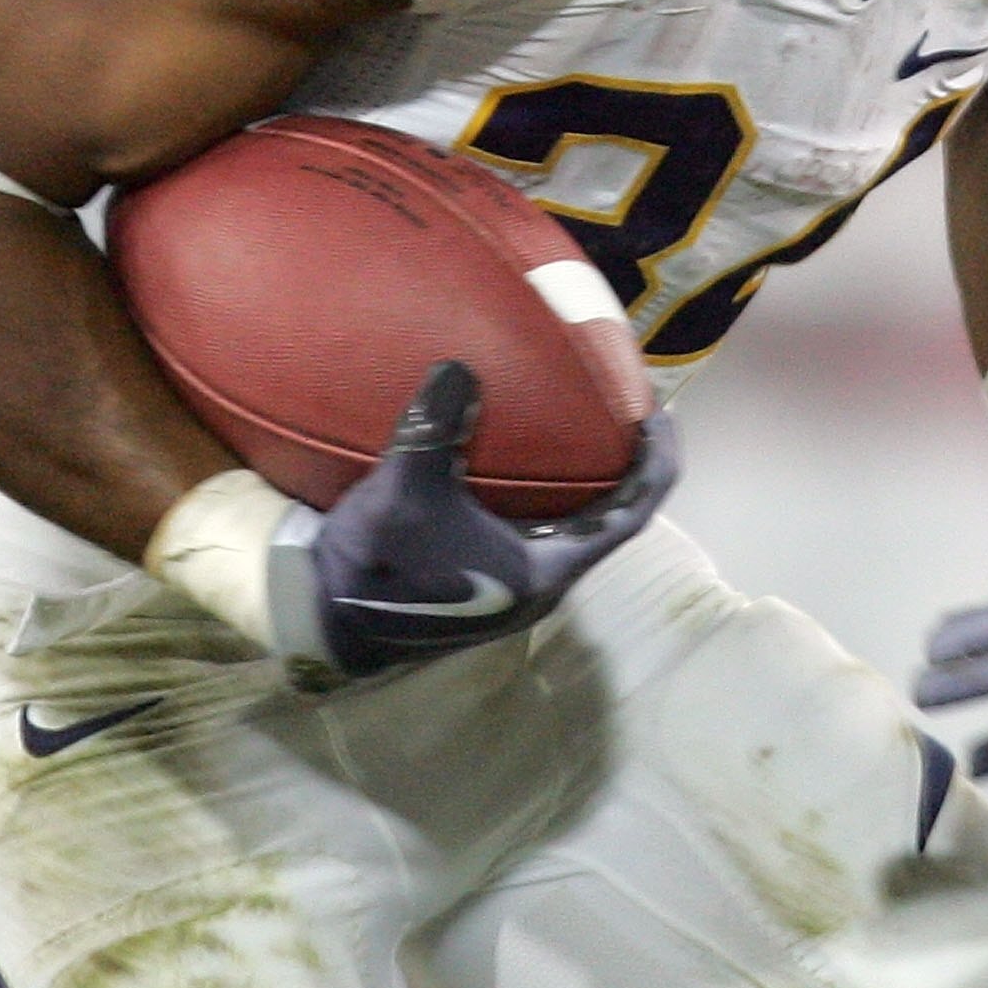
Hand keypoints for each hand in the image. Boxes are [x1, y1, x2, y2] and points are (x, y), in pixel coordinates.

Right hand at [310, 359, 675, 676]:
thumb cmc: (382, 565)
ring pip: (571, 523)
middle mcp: (542, 581)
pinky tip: (520, 450)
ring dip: (583, 477)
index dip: (656, 464)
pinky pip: (534, 523)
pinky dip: (542, 487)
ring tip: (581, 420)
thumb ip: (436, 429)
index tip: (659, 414)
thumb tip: (458, 368)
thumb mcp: (406, 492)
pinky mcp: (485, 574)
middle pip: (609, 517)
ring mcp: (514, 581)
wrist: (328, 619)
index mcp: (547, 571)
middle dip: (624, 465)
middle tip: (622, 406)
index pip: (632, 515)